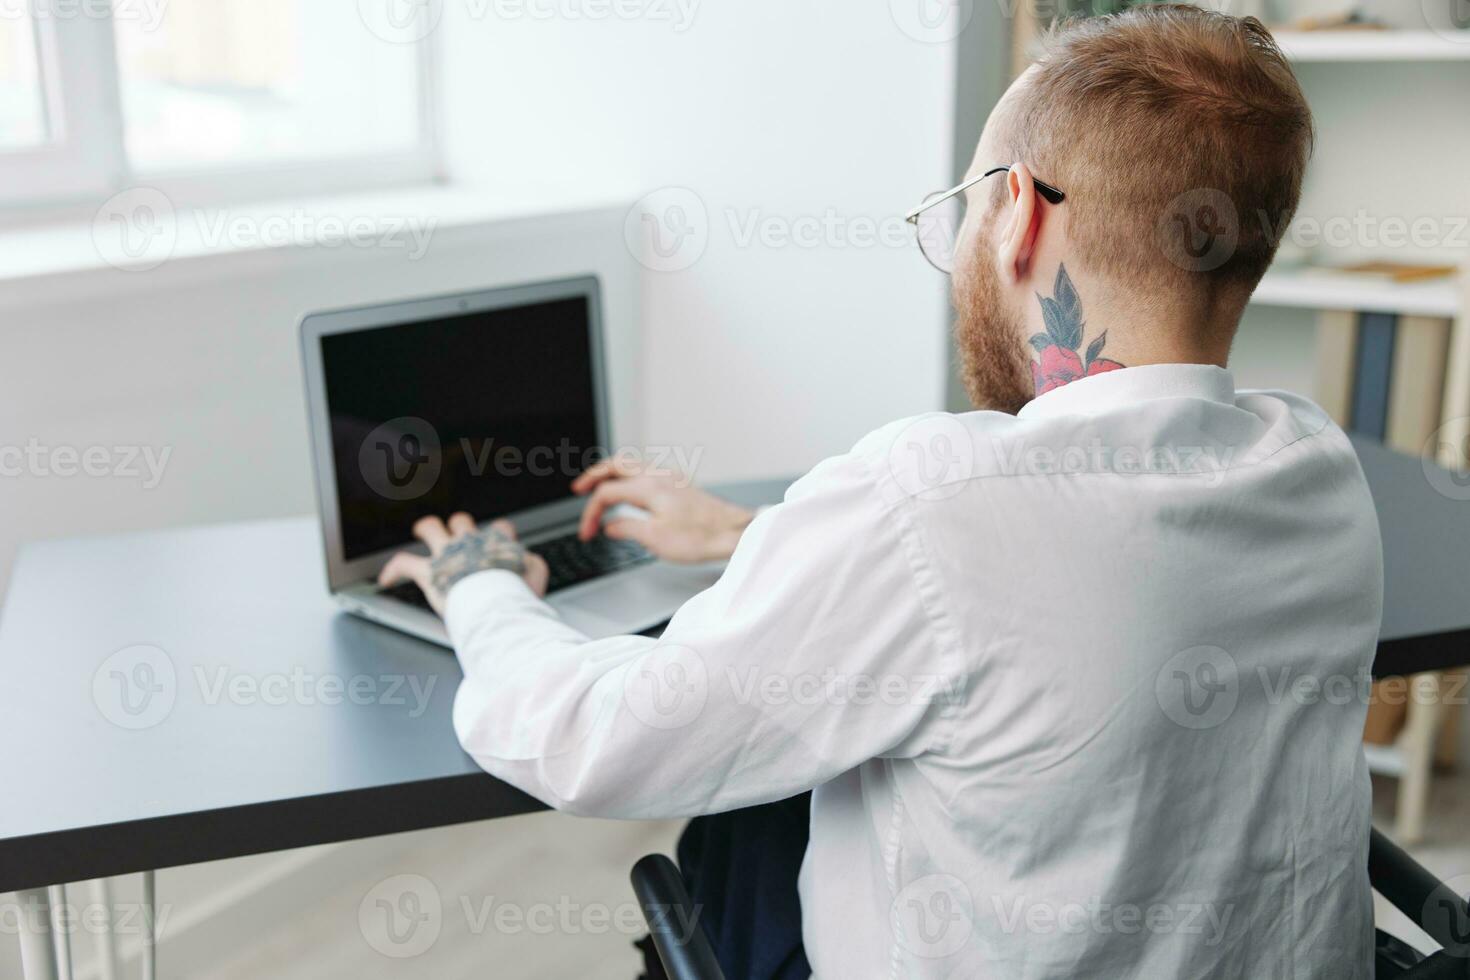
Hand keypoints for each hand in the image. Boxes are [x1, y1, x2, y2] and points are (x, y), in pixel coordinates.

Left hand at [378, 513, 550, 615]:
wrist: (497, 607)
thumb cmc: (518, 594)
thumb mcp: (537, 576)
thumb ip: (534, 564)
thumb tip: (530, 561)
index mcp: (496, 543)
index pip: (500, 527)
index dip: (500, 534)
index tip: (500, 542)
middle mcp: (470, 542)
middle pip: (461, 521)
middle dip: (459, 527)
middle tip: (458, 537)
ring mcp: (446, 553)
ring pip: (430, 527)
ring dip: (425, 528)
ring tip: (420, 530)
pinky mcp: (428, 571)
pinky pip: (403, 563)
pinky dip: (393, 571)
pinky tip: (385, 580)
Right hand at [572, 458, 754, 562]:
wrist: (733, 533)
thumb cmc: (700, 537)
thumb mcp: (655, 539)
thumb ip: (627, 528)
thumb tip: (610, 526)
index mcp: (649, 487)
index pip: (607, 493)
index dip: (590, 513)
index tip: (587, 532)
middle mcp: (658, 476)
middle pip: (616, 466)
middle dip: (593, 477)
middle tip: (579, 490)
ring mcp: (670, 477)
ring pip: (631, 464)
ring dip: (611, 473)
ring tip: (599, 486)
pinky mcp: (679, 484)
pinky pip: (645, 470)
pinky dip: (628, 475)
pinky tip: (629, 489)